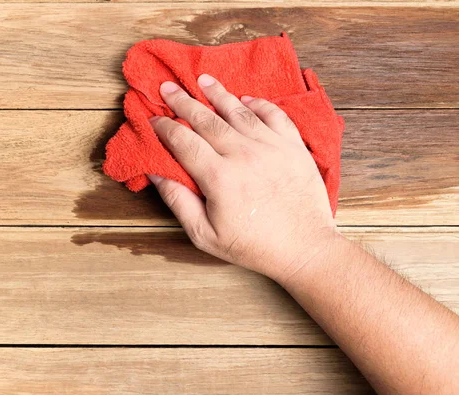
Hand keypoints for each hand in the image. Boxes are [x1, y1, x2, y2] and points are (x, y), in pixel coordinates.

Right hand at [148, 74, 337, 280]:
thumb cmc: (253, 246)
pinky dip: (259, 104)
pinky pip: (274, 115)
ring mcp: (272, 146)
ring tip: (203, 80)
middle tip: (168, 87)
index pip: (184, 141)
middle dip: (184, 102)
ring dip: (218, 93)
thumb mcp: (206, 235)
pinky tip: (246, 98)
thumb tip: (157, 173)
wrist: (304, 248)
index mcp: (219, 177)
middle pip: (207, 119)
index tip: (154, 119)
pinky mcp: (294, 146)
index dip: (165, 127)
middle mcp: (244, 154)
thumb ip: (179, 202)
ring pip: (239, 111)